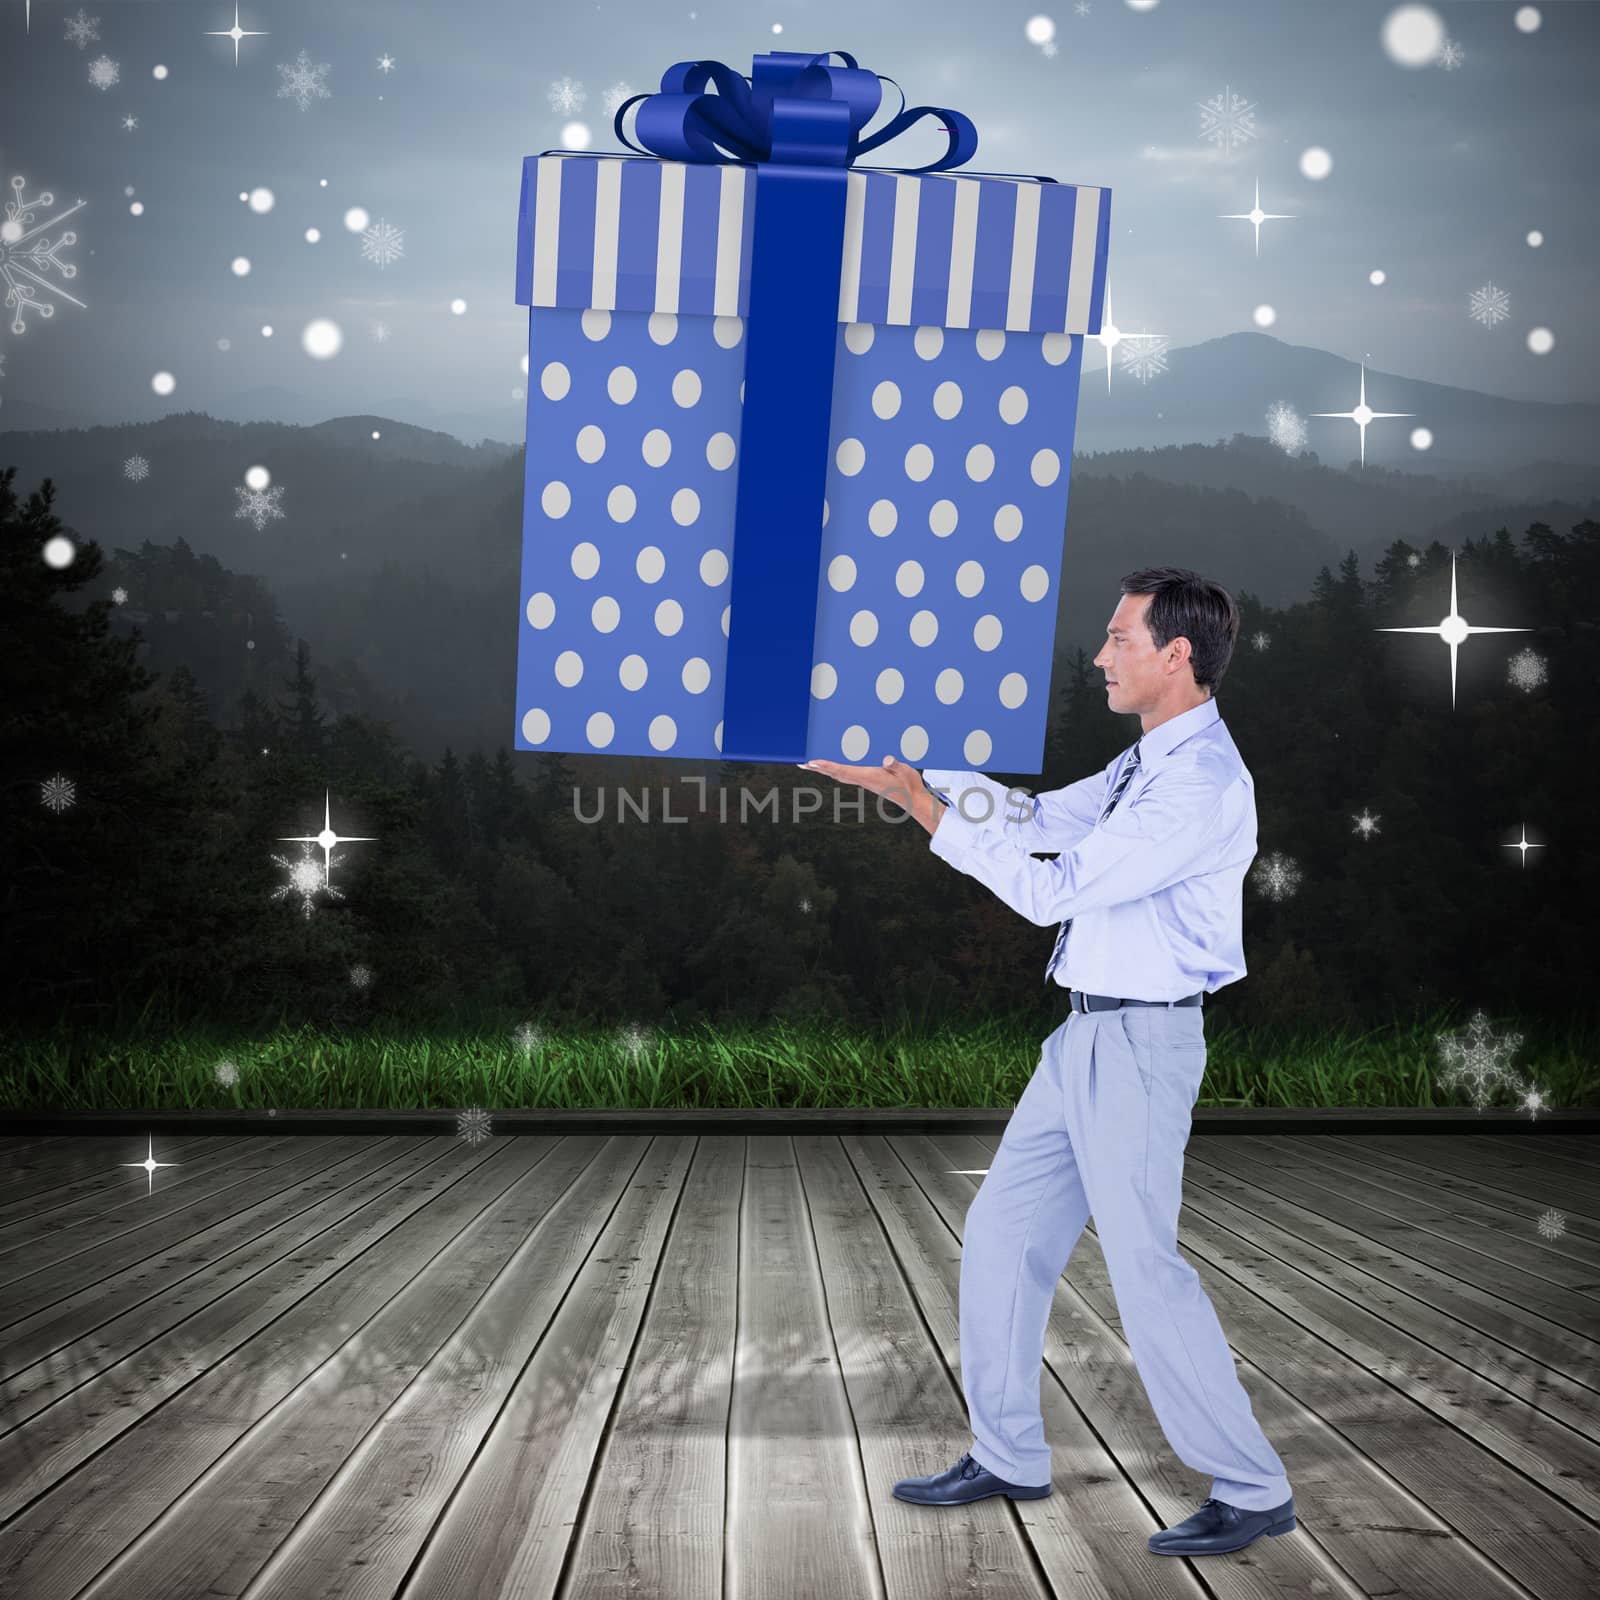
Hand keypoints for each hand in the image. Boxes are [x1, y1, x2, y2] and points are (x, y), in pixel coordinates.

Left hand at [799, 754, 928, 816]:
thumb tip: (887, 760)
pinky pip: (846, 774)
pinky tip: (832, 768)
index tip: (812, 762)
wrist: (912, 799)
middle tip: (802, 763)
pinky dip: (835, 769)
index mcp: (868, 776)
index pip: (842, 770)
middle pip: (835, 773)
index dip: (827, 766)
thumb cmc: (908, 785)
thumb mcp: (905, 772)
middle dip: (818, 768)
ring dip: (824, 769)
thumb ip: (896, 765)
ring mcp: (864, 780)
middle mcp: (862, 779)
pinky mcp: (867, 780)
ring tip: (811, 764)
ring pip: (839, 774)